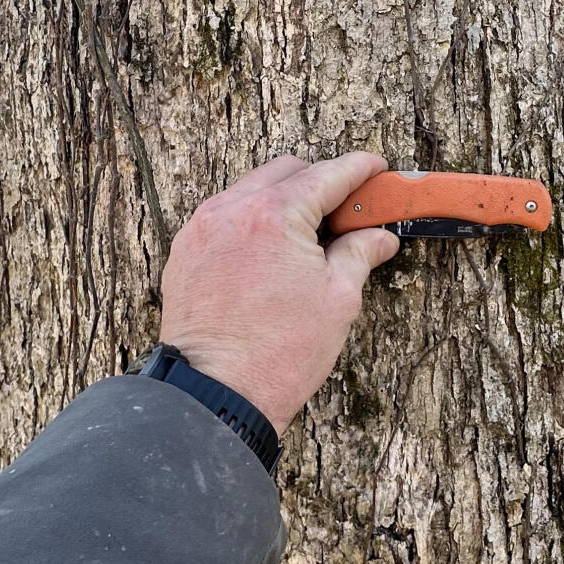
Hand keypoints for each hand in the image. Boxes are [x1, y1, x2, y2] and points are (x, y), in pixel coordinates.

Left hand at [159, 153, 400, 433]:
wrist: (216, 394)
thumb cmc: (280, 352)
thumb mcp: (338, 300)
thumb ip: (359, 253)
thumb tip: (379, 237)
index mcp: (275, 215)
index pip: (327, 175)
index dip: (359, 168)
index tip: (376, 169)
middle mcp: (232, 210)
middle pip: (285, 172)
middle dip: (319, 181)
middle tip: (345, 212)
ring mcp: (201, 229)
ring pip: (250, 191)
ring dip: (281, 200)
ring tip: (306, 236)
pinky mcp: (184, 252)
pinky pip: (223, 217)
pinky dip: (250, 221)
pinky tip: (268, 253)